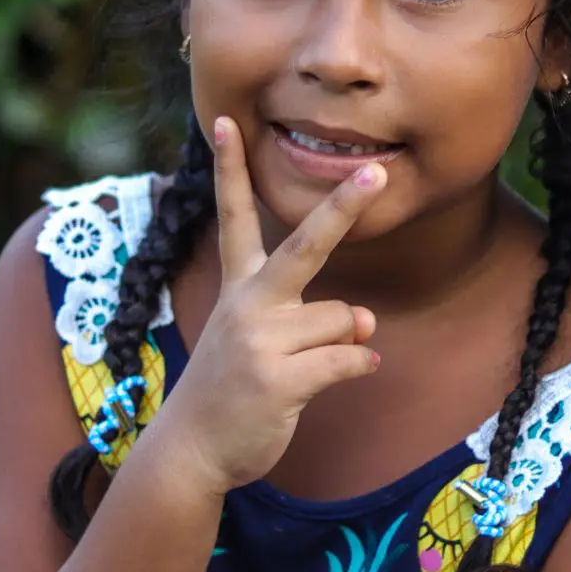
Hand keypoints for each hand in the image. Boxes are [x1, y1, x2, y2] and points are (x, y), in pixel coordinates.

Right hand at [147, 116, 385, 494]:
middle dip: (343, 206)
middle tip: (377, 171)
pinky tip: (335, 379)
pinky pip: (350, 358)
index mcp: (239, 286)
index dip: (230, 168)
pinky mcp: (279, 378)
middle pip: (305, 244)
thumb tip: (366, 320)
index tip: (228, 121)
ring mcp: (260, 340)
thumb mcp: (267, 342)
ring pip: (344, 318)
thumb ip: (315, 318)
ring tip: (304, 368)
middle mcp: (247, 303)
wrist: (193, 450)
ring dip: (345, 343)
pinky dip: (358, 367)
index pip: (235, 216)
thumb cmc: (236, 387)